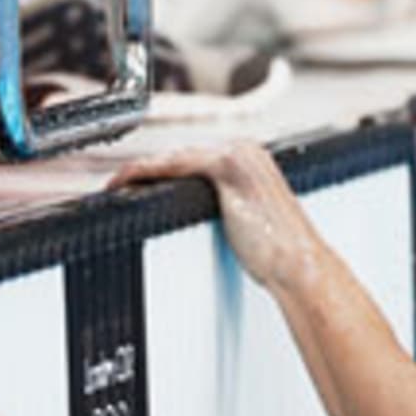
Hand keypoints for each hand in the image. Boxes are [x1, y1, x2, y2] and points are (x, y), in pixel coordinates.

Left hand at [111, 141, 321, 290]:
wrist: (299, 264)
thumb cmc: (278, 252)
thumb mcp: (247, 220)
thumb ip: (226, 206)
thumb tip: (197, 211)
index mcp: (250, 159)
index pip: (193, 158)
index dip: (161, 169)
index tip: (136, 182)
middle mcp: (245, 150)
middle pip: (181, 155)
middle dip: (148, 170)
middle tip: (118, 183)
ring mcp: (237, 156)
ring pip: (174, 158)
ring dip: (142, 169)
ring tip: (116, 183)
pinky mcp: (227, 169)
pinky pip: (175, 164)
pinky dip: (146, 170)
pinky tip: (125, 180)